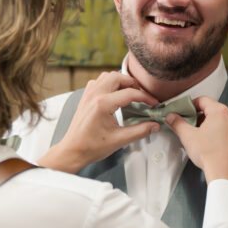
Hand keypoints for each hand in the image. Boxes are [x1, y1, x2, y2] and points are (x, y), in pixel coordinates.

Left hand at [38, 72, 159, 173]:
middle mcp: (94, 95)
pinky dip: (109, 83)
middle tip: (143, 95)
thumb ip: (140, 131)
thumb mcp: (119, 140)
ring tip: (131, 92)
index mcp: (102, 104)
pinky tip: (115, 93)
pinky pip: (99, 81)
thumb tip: (154, 125)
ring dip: (121, 81)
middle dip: (134, 84)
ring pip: (108, 76)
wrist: (73, 150)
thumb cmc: (90, 146)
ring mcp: (88, 94)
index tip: (153, 103)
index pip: (130, 93)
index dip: (146, 97)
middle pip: (119, 77)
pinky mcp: (86, 97)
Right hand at [165, 95, 227, 192]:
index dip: (191, 105)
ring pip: (220, 122)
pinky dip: (218, 135)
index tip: (184, 112)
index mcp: (220, 112)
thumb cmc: (210, 155)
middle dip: (199, 117)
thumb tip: (172, 117)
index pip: (203, 100)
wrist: (225, 174)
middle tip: (190, 127)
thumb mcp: (188, 137)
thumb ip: (177, 123)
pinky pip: (227, 133)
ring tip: (200, 138)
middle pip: (212, 111)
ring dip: (209, 126)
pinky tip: (211, 146)